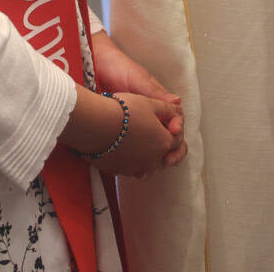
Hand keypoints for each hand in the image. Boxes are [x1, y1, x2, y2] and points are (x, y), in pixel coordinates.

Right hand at [59, 88, 181, 178]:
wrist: (95, 124)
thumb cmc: (124, 110)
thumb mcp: (149, 103)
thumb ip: (168, 109)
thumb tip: (178, 110)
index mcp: (164, 143)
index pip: (177, 141)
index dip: (173, 130)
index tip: (164, 122)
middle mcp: (154, 160)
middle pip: (164, 156)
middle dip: (162, 146)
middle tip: (152, 134)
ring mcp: (136, 168)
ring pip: (148, 165)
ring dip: (147, 155)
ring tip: (138, 141)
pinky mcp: (120, 171)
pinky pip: (130, 168)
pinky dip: (130, 160)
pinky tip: (123, 149)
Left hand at [91, 30, 185, 164]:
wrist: (92, 65)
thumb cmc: (117, 67)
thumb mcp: (136, 78)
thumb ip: (154, 92)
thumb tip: (177, 102)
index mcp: (157, 101)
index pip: (176, 120)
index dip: (177, 130)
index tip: (173, 133)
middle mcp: (150, 114)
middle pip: (168, 138)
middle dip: (171, 151)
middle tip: (167, 160)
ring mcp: (137, 124)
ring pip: (153, 147)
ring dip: (155, 159)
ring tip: (150, 169)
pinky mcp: (123, 132)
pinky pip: (136, 149)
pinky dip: (138, 160)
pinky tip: (135, 169)